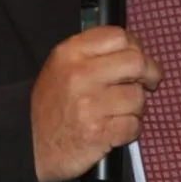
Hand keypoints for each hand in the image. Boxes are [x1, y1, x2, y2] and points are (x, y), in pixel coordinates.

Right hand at [30, 26, 160, 181]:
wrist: (30, 145)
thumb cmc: (52, 105)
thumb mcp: (61, 67)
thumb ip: (94, 53)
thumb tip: (135, 49)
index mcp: (70, 53)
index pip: (118, 36)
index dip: (135, 46)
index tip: (138, 58)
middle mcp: (79, 74)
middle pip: (136, 62)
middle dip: (150, 73)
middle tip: (149, 81)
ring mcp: (89, 105)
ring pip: (138, 97)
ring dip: (137, 107)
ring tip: (120, 111)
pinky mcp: (98, 132)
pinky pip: (134, 125)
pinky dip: (131, 129)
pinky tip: (117, 129)